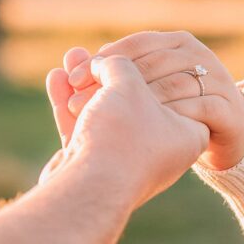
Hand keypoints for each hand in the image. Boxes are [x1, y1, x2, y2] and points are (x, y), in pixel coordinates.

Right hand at [45, 53, 208, 205]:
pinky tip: (56, 77)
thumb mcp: (128, 84)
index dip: (151, 66)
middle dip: (110, 74)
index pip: (175, 90)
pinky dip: (69, 103)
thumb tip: (102, 61)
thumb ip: (119, 64)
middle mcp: (161, 151)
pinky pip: (83, 128)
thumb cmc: (122, 135)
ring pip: (105, 112)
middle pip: (136, 100)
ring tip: (72, 57)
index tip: (131, 55)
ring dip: (85, 84)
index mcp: (188, 135)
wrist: (88, 189)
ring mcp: (125, 161)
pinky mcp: (94, 168)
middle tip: (96, 56)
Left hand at [64, 32, 243, 170]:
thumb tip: (67, 62)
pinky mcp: (227, 107)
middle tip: (83, 103)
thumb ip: (112, 75)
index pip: (137, 43)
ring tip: (109, 121)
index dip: (105, 58)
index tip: (74, 79)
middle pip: (152, 63)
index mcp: (176, 41)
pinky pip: (197, 108)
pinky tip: (146, 132)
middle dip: (115, 83)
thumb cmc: (176, 107)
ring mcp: (217, 78)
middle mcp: (198, 54)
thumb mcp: (144, 88)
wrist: (227, 132)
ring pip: (173, 84)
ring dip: (138, 103)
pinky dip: (171, 118)